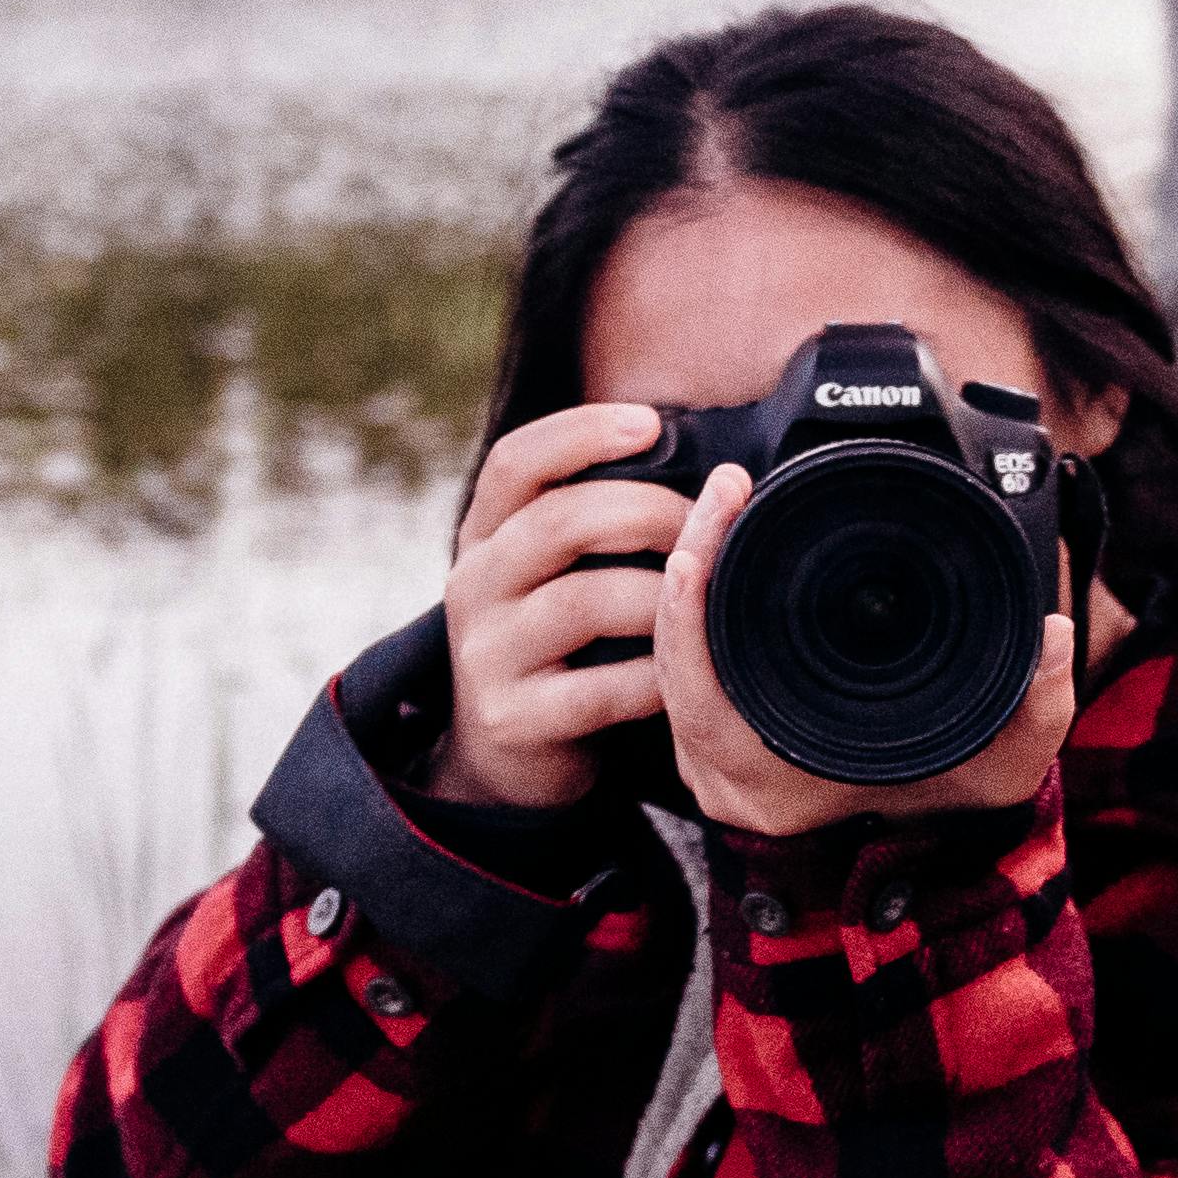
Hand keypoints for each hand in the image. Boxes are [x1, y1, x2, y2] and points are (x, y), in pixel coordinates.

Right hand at [421, 403, 695, 810]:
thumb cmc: (559, 644)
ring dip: (659, 597)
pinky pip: (600, 688)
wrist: (508, 754)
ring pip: (582, 603)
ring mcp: (487, 654)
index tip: (650, 424)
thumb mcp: (554, 572)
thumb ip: (596, 520)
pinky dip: (654, 676)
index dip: (581, 433)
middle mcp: (474, 585)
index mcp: (485, 535)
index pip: (517, 462)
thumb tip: (702, 470)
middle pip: (558, 523)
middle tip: (703, 527)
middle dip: (646, 514)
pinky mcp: (513, 717)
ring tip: (703, 600)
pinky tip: (682, 670)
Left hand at [653, 464, 1079, 840]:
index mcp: (779, 787)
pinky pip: (685, 651)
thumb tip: (1055, 636)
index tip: (698, 552)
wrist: (931, 815)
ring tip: (726, 494)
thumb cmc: (956, 791)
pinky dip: (698, 590)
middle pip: (675, 658)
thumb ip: (1040, 706)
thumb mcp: (1008, 761)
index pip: (702, 702)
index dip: (688, 626)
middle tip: (729, 486)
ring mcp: (711, 751)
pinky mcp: (714, 717)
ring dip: (694, 563)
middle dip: (694, 557)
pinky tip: (720, 532)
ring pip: (672, 649)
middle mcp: (729, 778)